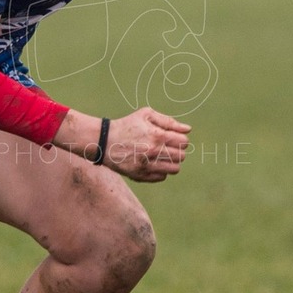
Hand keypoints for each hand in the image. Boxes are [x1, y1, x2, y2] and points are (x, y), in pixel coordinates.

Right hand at [58, 107, 189, 181]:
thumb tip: (188, 129)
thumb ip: (168, 121)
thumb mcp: (146, 115)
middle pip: (182, 156)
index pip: (184, 142)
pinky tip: (152, 163)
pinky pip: (162, 177)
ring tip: (162, 157)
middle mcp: (154, 152)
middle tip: (167, 148)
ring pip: (175, 169)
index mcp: (158, 136)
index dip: (180, 140)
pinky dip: (160, 171)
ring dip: (171, 163)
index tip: (173, 139)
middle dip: (177, 151)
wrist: (104, 140)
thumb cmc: (127, 125)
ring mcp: (147, 165)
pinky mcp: (140, 175)